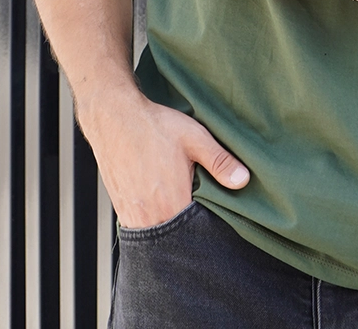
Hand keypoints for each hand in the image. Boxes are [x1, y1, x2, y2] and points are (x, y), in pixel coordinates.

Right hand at [79, 88, 249, 228]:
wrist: (113, 117)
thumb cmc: (153, 126)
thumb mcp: (195, 138)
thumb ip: (220, 161)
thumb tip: (243, 180)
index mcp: (172, 203)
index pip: (196, 235)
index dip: (207, 231)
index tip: (215, 225)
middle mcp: (150, 216)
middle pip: (176, 239)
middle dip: (189, 234)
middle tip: (197, 218)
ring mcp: (132, 215)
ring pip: (157, 236)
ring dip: (170, 229)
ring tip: (180, 212)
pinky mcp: (120, 209)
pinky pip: (140, 228)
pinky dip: (152, 223)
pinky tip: (161, 207)